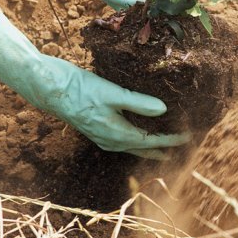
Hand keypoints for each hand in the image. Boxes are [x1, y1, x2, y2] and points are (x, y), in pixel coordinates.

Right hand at [0, 13, 188, 157]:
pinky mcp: (94, 126)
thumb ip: (138, 102)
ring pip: (131, 145)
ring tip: (165, 142)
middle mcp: (109, 139)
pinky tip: (137, 127)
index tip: (190, 137)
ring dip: (149, 144)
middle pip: (142, 149)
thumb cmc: (78, 89)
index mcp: (116, 134)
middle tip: (182, 147)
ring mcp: (101, 134)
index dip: (171, 140)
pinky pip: (121, 138)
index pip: (151, 142)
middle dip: (162, 148)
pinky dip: (135, 136)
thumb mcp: (111, 93)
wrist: (47, 88)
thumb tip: (164, 110)